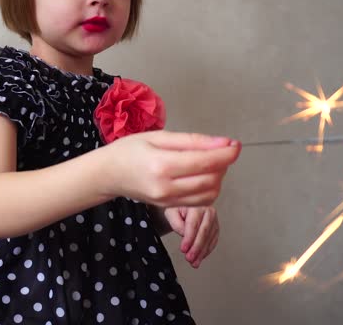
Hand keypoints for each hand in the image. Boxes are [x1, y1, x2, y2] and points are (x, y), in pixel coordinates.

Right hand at [103, 130, 240, 207]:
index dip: (226, 154)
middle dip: (223, 164)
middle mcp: (165, 187)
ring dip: (218, 178)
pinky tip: (201, 176)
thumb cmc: (129, 150)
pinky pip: (200, 202)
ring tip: (210, 162)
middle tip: (220, 150)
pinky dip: (209, 188)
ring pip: (210, 194)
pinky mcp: (169, 207)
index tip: (235, 144)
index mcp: (161, 165)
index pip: (205, 163)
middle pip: (211, 180)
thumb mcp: (158, 136)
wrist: (107, 174)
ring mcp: (167, 200)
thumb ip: (192, 141)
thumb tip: (224, 143)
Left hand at [163, 206, 219, 267]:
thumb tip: (185, 235)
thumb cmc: (177, 207)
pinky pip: (213, 240)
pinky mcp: (216, 227)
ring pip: (209, 238)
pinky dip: (207, 250)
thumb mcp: (171, 212)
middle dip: (196, 248)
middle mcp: (208, 211)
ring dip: (202, 252)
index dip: (189, 238)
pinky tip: (201, 256)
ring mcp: (214, 219)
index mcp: (197, 204)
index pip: (193, 224)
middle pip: (204, 232)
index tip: (184, 249)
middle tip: (190, 258)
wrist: (184, 204)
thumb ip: (177, 223)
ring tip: (194, 262)